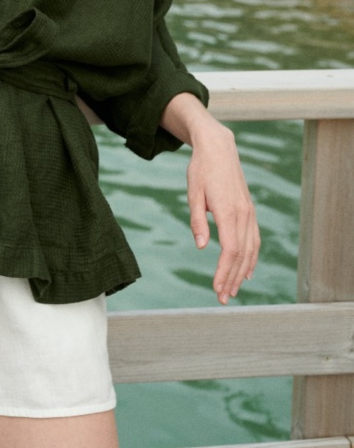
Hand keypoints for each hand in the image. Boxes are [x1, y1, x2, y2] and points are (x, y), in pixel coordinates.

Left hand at [186, 123, 259, 302]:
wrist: (219, 148)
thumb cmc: (201, 169)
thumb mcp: (193, 193)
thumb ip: (198, 220)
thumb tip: (203, 247)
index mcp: (228, 211)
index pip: (230, 250)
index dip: (224, 271)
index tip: (216, 288)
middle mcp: (243, 214)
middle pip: (241, 255)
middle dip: (232, 279)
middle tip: (223, 299)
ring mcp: (249, 213)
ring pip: (250, 250)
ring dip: (242, 272)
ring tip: (232, 290)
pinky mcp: (249, 211)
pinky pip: (254, 239)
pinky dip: (251, 258)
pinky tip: (246, 271)